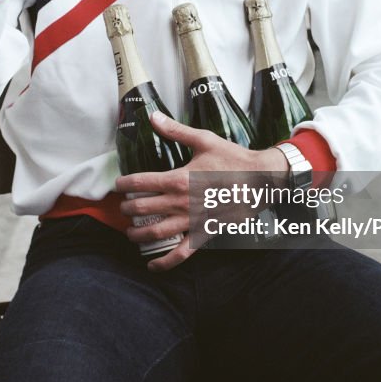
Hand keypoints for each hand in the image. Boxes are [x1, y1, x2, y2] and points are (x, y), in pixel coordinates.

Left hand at [115, 112, 287, 271]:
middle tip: (123, 208)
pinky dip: (165, 262)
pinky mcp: (204, 232)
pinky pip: (182, 252)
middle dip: (127, 209)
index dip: (124, 184)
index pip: (140, 183)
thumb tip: (153, 117)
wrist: (261, 180)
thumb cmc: (233, 159)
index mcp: (179, 178)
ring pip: (156, 232)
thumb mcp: (204, 140)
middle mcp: (182, 202)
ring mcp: (192, 220)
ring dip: (138, 234)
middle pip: (143, 208)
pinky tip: (152, 265)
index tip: (119, 184)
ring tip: (130, 233)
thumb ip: (176, 131)